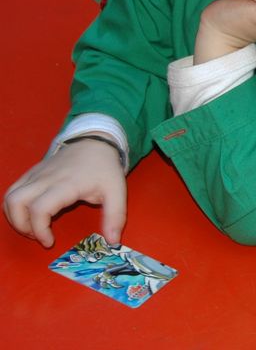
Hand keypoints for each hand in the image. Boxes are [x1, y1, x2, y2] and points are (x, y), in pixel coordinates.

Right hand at [3, 138, 126, 247]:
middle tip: (39, 235)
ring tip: (32, 226)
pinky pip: (12, 190)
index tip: (50, 241)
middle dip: (22, 226)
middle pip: (17, 202)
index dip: (40, 230)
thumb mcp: (117, 191)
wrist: (96, 142)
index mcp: (67, 184)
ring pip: (10, 196)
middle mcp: (46, 178)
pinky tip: (28, 213)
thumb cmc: (105, 168)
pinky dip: (13, 205)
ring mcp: (36, 174)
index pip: (41, 209)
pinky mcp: (31, 173)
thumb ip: (115, 217)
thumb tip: (112, 241)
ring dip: (15, 216)